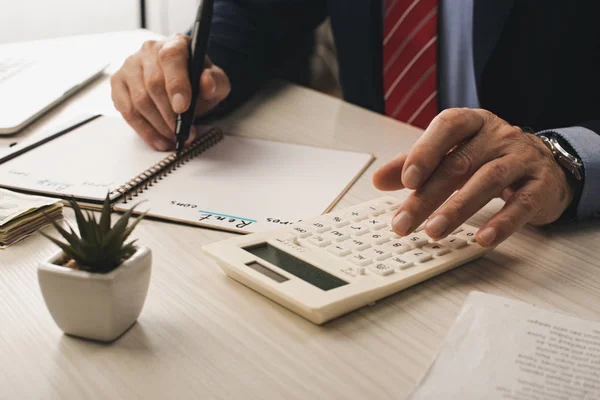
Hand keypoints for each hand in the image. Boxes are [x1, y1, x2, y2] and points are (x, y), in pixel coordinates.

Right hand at [110, 34, 230, 150]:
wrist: (184, 83)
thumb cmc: (198, 81)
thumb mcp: (216, 81)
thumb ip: (215, 81)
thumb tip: (207, 82)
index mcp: (174, 43)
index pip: (171, 58)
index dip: (176, 84)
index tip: (183, 108)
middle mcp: (148, 50)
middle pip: (153, 84)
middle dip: (169, 114)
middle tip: (182, 132)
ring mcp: (130, 66)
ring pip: (139, 100)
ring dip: (157, 126)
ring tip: (173, 139)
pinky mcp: (118, 83)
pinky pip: (126, 110)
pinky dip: (143, 130)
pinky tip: (158, 140)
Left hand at [373, 108, 576, 246]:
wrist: (547, 167)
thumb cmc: (490, 158)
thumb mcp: (453, 153)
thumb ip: (416, 164)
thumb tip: (378, 179)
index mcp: (473, 123)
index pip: (448, 126)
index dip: (425, 151)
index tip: (406, 180)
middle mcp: (498, 136)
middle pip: (459, 163)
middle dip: (428, 195)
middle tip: (404, 223)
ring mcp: (522, 159)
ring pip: (488, 181)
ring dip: (457, 209)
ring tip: (433, 231)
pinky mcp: (541, 186)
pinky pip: (521, 204)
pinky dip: (501, 223)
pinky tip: (482, 239)